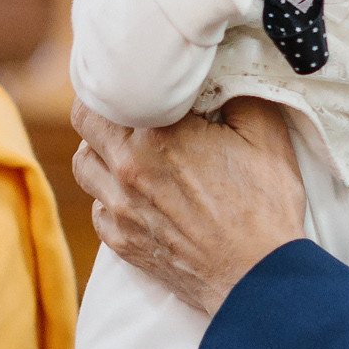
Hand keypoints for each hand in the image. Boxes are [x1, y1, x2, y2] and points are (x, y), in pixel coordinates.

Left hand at [72, 97, 304, 315]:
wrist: (258, 279)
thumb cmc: (266, 207)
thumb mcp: (266, 135)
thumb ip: (236, 91)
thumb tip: (217, 69)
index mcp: (158, 133)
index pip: (110, 88)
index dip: (122, 79)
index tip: (140, 81)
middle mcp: (127, 167)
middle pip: (85, 120)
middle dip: (104, 109)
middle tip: (131, 109)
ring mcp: (120, 208)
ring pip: (83, 164)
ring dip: (100, 152)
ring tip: (130, 151)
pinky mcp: (122, 242)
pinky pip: (97, 208)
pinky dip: (110, 197)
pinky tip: (139, 194)